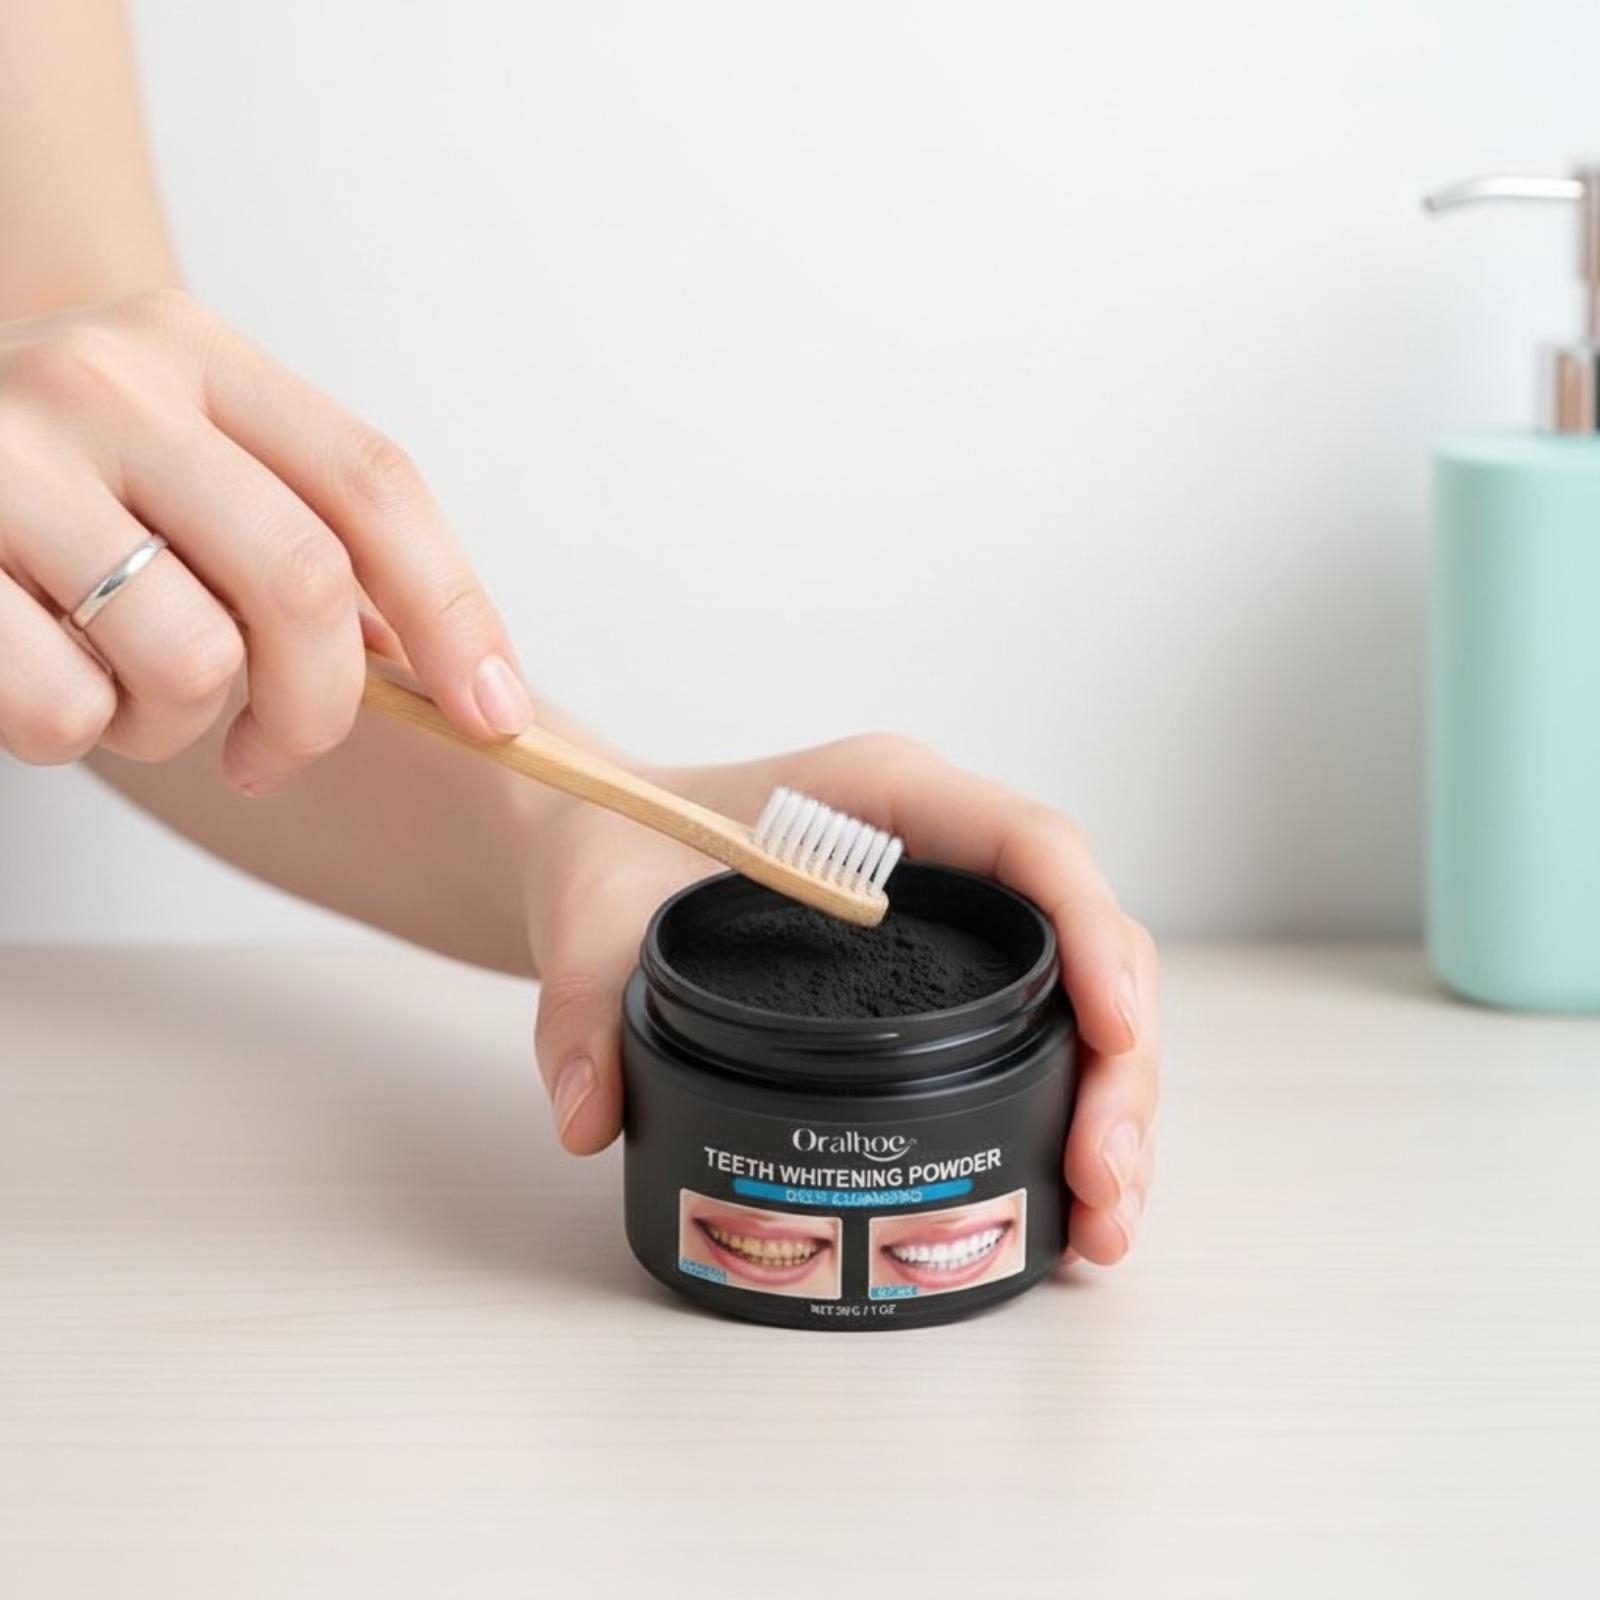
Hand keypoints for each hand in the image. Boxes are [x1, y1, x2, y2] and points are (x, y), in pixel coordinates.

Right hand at [0, 290, 528, 792]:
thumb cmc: (67, 489)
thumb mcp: (188, 469)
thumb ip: (307, 540)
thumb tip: (445, 674)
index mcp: (200, 353)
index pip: (375, 485)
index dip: (457, 615)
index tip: (499, 720)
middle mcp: (108, 381)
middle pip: (304, 583)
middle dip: (319, 708)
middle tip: (276, 753)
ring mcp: (6, 458)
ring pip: (191, 661)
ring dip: (179, 728)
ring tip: (128, 693)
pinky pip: (67, 708)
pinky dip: (75, 736)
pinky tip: (44, 681)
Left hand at [525, 736, 1160, 1264]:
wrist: (608, 841)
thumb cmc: (620, 839)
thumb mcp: (589, 907)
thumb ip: (584, 1004)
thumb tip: (589, 1118)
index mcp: (887, 796)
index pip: (1031, 845)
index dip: (1091, 935)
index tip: (1114, 1031)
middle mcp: (943, 851)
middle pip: (1082, 940)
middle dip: (1116, 1064)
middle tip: (1101, 1182)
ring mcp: (953, 916)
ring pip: (1078, 999)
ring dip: (1106, 1107)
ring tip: (1101, 1227)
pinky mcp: (943, 977)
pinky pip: (1035, 1033)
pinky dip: (1063, 1113)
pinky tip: (1069, 1200)